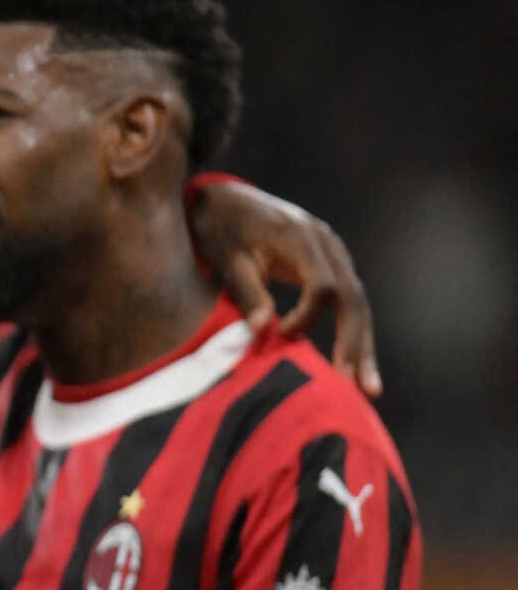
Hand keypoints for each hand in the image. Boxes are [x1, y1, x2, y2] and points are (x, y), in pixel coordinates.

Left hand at [187, 179, 379, 397]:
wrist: (223, 199)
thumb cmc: (219, 230)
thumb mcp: (227, 260)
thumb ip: (248, 293)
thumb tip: (264, 332)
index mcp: (301, 237)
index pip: (322, 286)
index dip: (306, 316)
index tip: (281, 337)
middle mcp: (326, 242)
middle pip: (352, 298)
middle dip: (355, 343)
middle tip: (356, 386)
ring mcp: (334, 251)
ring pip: (357, 303)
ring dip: (362, 345)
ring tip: (369, 390)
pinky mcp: (331, 262)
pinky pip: (348, 300)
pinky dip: (352, 331)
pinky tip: (355, 365)